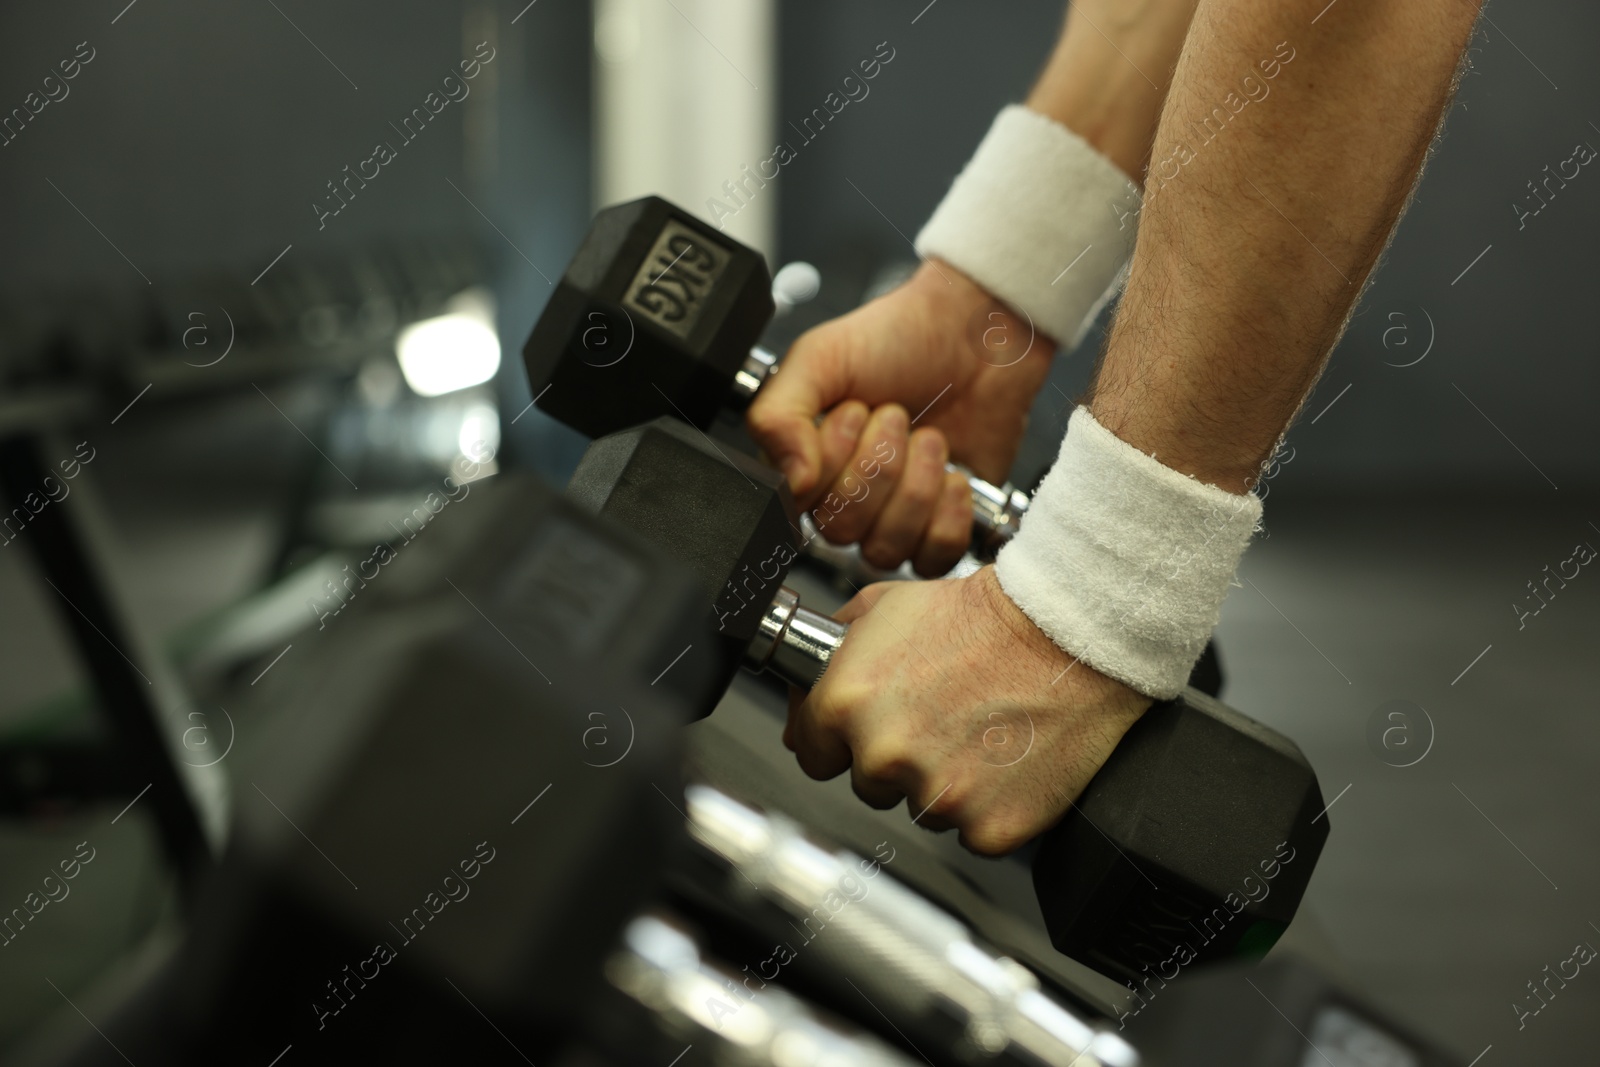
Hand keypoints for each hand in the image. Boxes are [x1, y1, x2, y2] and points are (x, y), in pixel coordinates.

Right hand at [747, 259, 1053, 576]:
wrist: (975, 335)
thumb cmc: (897, 339)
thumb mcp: (817, 356)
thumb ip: (778, 416)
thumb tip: (789, 481)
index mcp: (804, 460)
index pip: (798, 505)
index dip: (831, 464)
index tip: (853, 412)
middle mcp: (844, 497)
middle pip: (841, 531)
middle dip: (878, 466)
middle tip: (896, 416)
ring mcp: (893, 516)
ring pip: (885, 549)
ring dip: (914, 487)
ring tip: (928, 438)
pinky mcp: (940, 527)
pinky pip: (932, 559)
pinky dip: (947, 515)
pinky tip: (952, 474)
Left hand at [783, 567, 1150, 855]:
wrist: (1065, 632)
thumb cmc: (984, 617)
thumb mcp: (885, 607)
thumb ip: (832, 655)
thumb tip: (802, 693)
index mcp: (846, 703)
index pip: (812, 753)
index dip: (840, 739)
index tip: (868, 729)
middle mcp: (884, 755)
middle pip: (868, 784)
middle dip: (895, 758)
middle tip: (939, 718)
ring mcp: (937, 797)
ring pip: (921, 809)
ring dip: (941, 783)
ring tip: (978, 732)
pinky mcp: (988, 826)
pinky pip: (973, 832)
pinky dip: (988, 806)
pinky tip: (1004, 760)